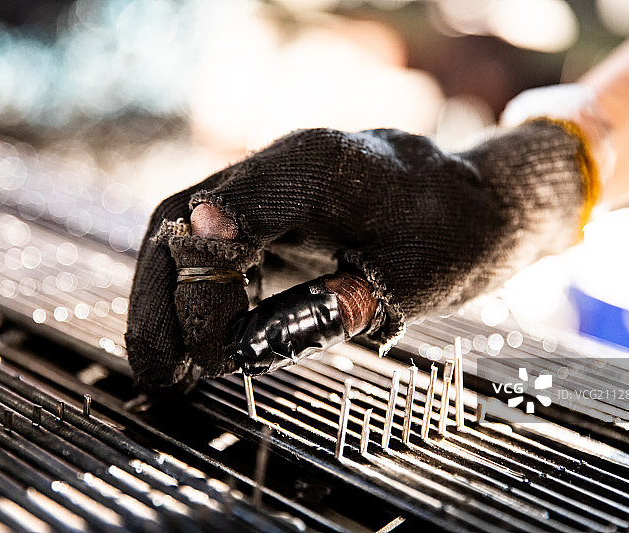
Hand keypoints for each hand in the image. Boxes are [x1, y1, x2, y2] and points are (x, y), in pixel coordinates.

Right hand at [125, 121, 596, 388]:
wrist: (468, 203)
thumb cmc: (450, 235)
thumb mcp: (409, 282)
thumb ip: (328, 308)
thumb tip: (241, 349)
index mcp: (320, 165)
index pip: (231, 213)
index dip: (204, 281)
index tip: (203, 352)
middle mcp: (279, 165)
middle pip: (184, 222)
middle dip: (164, 305)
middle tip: (160, 379)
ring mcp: (266, 188)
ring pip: (183, 236)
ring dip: (165, 305)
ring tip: (163, 376)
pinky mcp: (264, 216)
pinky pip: (208, 252)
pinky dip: (191, 299)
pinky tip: (191, 349)